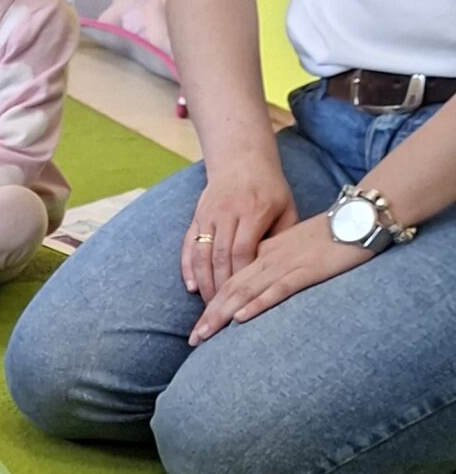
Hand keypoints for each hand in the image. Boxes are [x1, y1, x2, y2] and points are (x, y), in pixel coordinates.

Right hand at [180, 160, 297, 301]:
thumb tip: (280, 273)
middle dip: (221, 288)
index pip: (243, 250)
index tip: (244, 301)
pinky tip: (192, 287)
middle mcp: (228, 212)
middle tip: (225, 314)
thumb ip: (283, 238)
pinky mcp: (197, 217)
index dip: (241, 278)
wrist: (241, 160)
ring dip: (204, 282)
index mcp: (254, 210)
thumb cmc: (270, 189)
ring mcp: (209, 214)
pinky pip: (188, 245)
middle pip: (220, 256)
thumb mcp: (286, 208)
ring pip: (202, 254)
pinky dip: (188, 267)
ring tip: (209, 307)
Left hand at [187, 210, 366, 344]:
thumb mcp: (297, 248)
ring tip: (205, 334)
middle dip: (209, 315)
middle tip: (193, 339)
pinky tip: (241, 318)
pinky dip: (258, 304)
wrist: (360, 215)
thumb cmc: (332, 234)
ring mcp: (287, 264)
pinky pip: (278, 289)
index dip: (212, 304)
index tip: (198, 327)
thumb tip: (261, 286)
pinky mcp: (308, 270)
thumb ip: (277, 262)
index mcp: (266, 252)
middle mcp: (270, 258)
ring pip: (247, 290)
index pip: (232, 280)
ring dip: (223, 314)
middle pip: (231, 288)